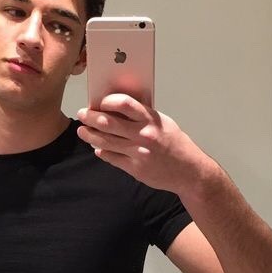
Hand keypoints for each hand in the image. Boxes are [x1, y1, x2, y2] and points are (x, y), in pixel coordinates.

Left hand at [77, 93, 207, 194]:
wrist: (188, 171)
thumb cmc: (176, 144)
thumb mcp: (164, 123)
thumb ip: (143, 116)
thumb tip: (119, 107)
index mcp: (151, 120)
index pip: (125, 104)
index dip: (108, 101)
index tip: (99, 101)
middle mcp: (144, 135)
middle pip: (109, 123)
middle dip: (91, 117)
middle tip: (82, 114)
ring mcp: (138, 153)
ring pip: (106, 142)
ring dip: (91, 136)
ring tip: (83, 131)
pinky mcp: (135, 169)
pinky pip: (112, 158)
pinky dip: (102, 152)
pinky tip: (98, 148)